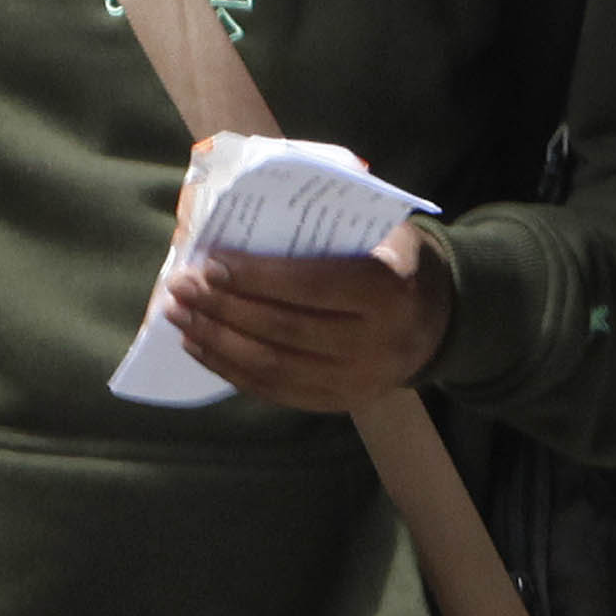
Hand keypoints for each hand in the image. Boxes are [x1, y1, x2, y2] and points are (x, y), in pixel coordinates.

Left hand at [158, 218, 455, 412]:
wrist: (437, 323)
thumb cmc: (393, 262)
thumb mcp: (381, 232)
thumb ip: (330, 224)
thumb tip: (247, 212)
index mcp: (389, 292)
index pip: (311, 286)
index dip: (256, 278)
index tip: (210, 264)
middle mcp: (375, 345)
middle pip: (284, 329)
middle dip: (223, 308)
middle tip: (181, 287)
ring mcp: (356, 382)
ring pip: (273, 365)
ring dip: (215, 340)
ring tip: (178, 314)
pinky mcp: (337, 403)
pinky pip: (274, 391)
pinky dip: (229, 368)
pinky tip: (198, 345)